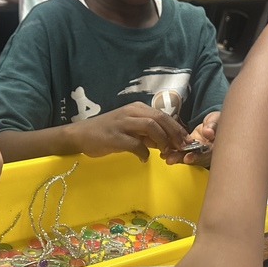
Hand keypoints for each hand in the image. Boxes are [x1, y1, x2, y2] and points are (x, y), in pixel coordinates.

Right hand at [70, 102, 189, 161]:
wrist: (81, 135)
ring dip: (162, 141)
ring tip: (165, 153)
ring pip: (151, 127)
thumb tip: (167, 143)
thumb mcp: (129, 129)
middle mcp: (131, 112)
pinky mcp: (114, 137)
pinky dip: (144, 152)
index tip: (186, 141)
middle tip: (182, 147)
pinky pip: (136, 144)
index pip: (163, 115)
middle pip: (160, 118)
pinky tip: (143, 158)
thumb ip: (147, 134)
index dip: (177, 128)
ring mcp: (122, 123)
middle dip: (175, 133)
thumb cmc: (106, 132)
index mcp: (137, 108)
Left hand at [163, 111, 218, 166]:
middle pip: (193, 157)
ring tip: (164, 156)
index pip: (206, 154)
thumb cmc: (217, 121)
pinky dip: (172, 151)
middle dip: (181, 158)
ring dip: (175, 156)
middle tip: (170, 159)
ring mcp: (196, 151)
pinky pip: (180, 150)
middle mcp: (205, 152)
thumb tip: (209, 133)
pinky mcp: (189, 148)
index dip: (196, 156)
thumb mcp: (217, 120)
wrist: (212, 123)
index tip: (188, 157)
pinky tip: (163, 152)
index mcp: (214, 147)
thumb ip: (213, 126)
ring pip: (185, 155)